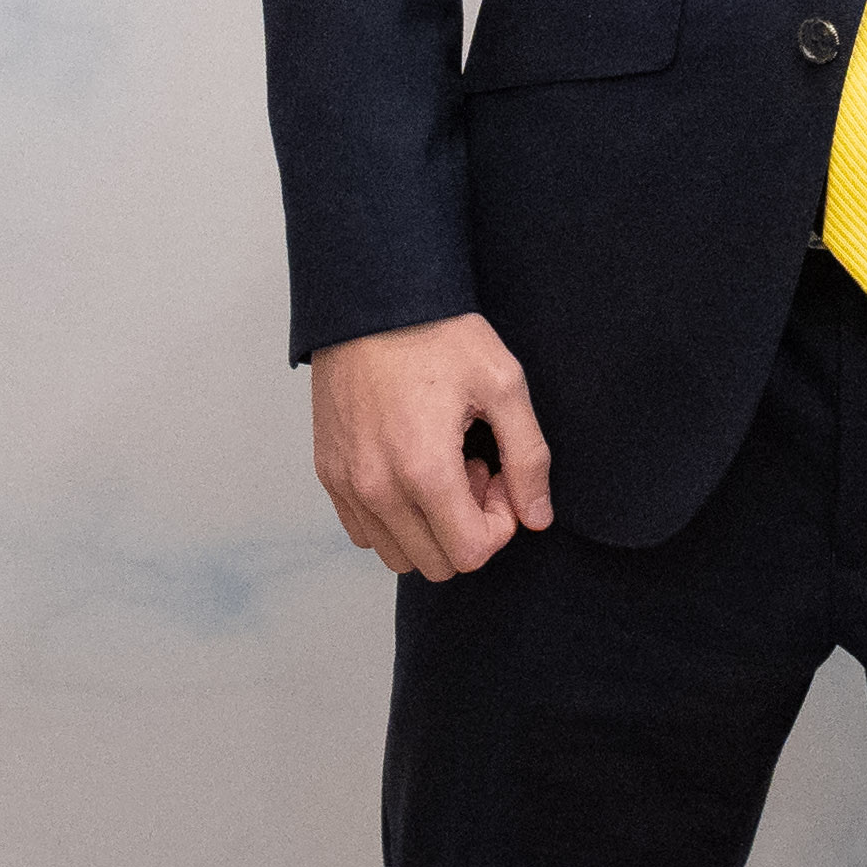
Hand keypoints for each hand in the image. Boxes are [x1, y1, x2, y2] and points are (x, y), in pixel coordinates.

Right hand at [310, 312, 552, 581]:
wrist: (372, 302)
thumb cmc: (438, 336)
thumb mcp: (504, 384)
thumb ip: (529, 458)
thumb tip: (536, 517)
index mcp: (424, 471)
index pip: (471, 553)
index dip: (500, 523)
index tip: (500, 473)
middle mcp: (377, 490)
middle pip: (438, 564)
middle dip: (468, 526)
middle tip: (476, 467)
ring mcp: (346, 486)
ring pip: (399, 554)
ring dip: (430, 524)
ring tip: (444, 465)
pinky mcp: (329, 475)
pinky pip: (364, 532)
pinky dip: (395, 517)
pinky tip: (412, 465)